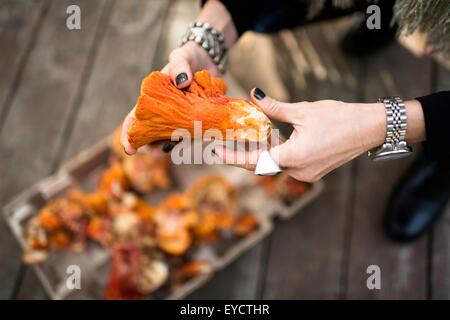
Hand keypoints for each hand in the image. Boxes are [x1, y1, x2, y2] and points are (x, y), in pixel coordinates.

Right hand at [121, 42, 218, 154]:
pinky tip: (201, 137)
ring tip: (182, 141)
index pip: (134, 121)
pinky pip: (194, 137)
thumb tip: (181, 82)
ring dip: (176, 146)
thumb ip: (179, 65)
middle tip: (166, 146)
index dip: (129, 136)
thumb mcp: (182, 56)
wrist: (210, 61)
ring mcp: (181, 122)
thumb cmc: (189, 58)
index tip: (129, 149)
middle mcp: (163, 115)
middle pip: (152, 139)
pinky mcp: (198, 124)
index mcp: (151, 101)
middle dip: (155, 148)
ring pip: (173, 142)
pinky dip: (196, 140)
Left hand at [215, 88, 388, 181]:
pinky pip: (288, 164)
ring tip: (250, 136)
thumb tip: (254, 96)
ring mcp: (307, 173)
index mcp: (294, 157)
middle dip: (245, 154)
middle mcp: (299, 171)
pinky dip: (277, 153)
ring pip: (275, 165)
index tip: (217, 152)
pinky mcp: (313, 170)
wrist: (370, 128)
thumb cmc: (339, 118)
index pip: (255, 161)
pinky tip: (271, 138)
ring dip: (262, 152)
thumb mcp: (302, 111)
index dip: (233, 157)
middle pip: (262, 165)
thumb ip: (274, 108)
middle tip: (229, 143)